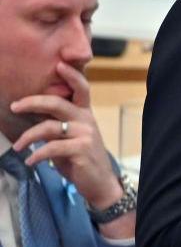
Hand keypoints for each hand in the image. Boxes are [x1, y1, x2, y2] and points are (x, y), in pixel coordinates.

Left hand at [11, 63, 122, 209]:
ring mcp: (85, 134)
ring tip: (17, 146)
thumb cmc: (81, 159)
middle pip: (58, 103)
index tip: (59, 64)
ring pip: (49, 127)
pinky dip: (37, 155)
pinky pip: (52, 148)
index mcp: (84, 114)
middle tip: (15, 106)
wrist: (99, 182)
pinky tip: (30, 161)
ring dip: (28, 137)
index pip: (81, 89)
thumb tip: (34, 118)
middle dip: (33, 102)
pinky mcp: (81, 150)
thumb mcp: (71, 138)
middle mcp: (86, 120)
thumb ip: (57, 126)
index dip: (72, 76)